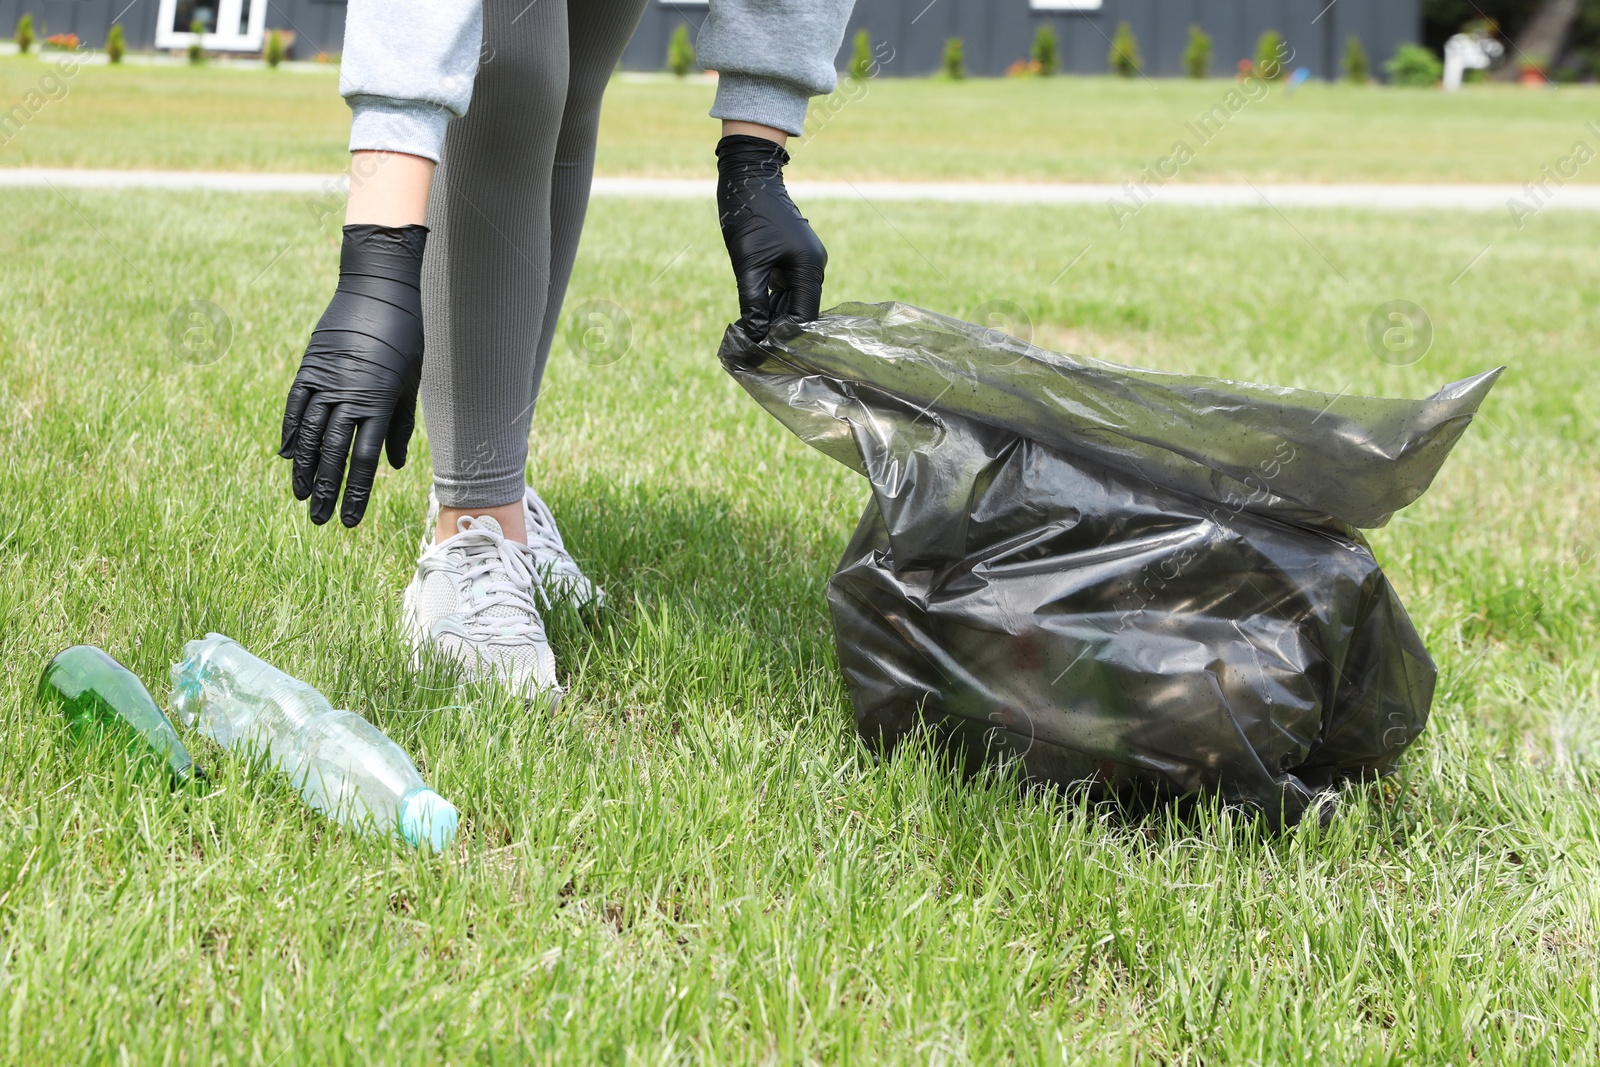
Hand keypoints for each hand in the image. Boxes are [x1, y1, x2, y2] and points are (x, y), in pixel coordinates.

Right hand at [279, 223, 425, 526]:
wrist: (379, 290)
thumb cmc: (405, 339)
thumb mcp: (410, 384)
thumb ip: (400, 426)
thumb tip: (393, 467)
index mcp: (379, 403)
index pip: (363, 460)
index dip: (355, 493)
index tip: (349, 519)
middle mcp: (349, 396)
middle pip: (333, 454)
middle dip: (327, 490)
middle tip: (320, 520)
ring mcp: (325, 381)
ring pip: (309, 435)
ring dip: (305, 469)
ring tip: (302, 496)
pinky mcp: (309, 367)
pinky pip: (295, 407)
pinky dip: (290, 433)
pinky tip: (288, 458)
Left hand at [716, 134, 826, 340]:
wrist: (749, 178)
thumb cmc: (750, 216)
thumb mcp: (749, 264)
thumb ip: (753, 302)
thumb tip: (755, 335)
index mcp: (809, 268)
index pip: (804, 316)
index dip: (787, 336)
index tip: (766, 353)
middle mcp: (812, 266)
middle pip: (799, 310)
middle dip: (778, 329)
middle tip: (755, 349)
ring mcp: (803, 260)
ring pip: (791, 301)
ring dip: (773, 317)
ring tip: (752, 337)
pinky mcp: (791, 256)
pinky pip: (785, 288)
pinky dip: (771, 302)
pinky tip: (755, 316)